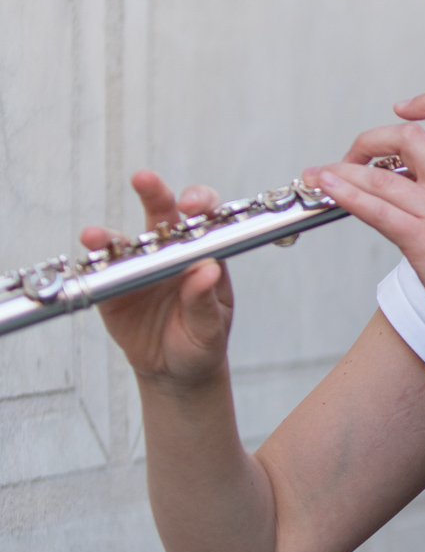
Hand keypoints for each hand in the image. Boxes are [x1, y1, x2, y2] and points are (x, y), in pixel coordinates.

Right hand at [82, 172, 234, 387]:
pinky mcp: (113, 285)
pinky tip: (87, 255)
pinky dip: (93, 261)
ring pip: (124, 239)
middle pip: (163, 213)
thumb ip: (205, 301)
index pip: (206, 218)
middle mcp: (171, 252)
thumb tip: (208, 270)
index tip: (192, 207)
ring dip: (108, 234)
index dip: (199, 204)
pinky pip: (102, 269)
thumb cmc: (201, 341)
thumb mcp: (210, 327)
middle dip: (154, 193)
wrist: (174, 370)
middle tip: (144, 181)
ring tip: (95, 236)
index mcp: (203, 254)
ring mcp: (140, 266)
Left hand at [304, 93, 424, 355]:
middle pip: (410, 137)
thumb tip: (403, 190)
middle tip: (352, 157)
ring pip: (382, 175)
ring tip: (318, 174)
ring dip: (340, 171)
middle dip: (371, 139)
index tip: (405, 110)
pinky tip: (328, 189)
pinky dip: (345, 194)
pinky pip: (378, 209)